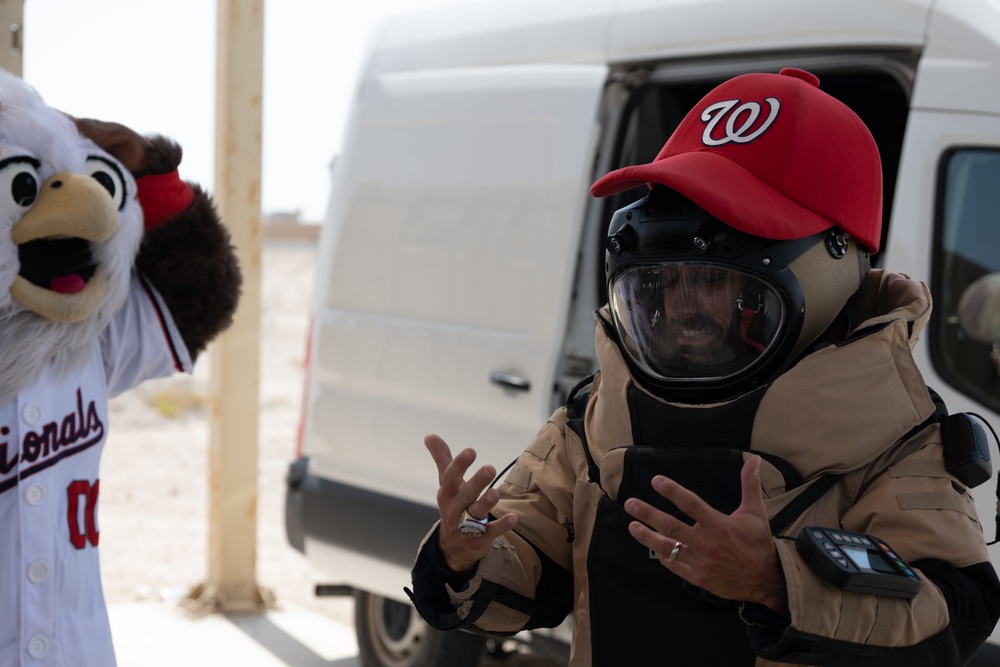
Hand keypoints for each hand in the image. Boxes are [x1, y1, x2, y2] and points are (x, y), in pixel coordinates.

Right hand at [424, 433, 517, 574]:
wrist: (452, 547)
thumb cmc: (452, 505)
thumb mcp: (446, 484)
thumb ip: (441, 459)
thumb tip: (429, 435)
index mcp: (447, 493)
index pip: (451, 477)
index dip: (459, 464)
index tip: (470, 451)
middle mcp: (455, 508)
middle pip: (465, 494)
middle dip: (476, 482)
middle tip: (490, 468)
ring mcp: (466, 525)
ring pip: (475, 514)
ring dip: (486, 504)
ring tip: (496, 493)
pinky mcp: (479, 539)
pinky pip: (490, 532)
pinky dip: (501, 526)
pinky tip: (513, 518)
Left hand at [623, 455, 786, 612]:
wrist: (767, 579)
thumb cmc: (758, 543)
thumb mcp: (756, 512)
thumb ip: (750, 484)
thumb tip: (754, 460)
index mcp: (719, 525)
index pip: (691, 504)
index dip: (672, 491)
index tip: (656, 481)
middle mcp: (707, 543)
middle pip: (671, 526)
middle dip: (648, 514)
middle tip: (630, 504)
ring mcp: (701, 562)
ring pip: (667, 548)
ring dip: (647, 536)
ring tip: (632, 526)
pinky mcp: (699, 577)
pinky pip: (674, 566)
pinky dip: (663, 556)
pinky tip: (653, 546)